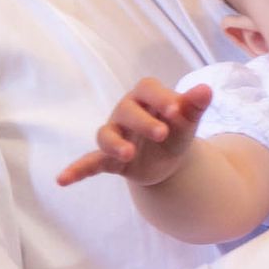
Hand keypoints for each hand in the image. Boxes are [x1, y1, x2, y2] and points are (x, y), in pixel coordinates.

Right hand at [56, 79, 212, 187]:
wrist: (170, 157)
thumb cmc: (177, 129)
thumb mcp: (188, 120)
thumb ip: (194, 106)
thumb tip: (206, 90)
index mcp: (147, 97)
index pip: (148, 89)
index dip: (160, 97)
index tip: (176, 111)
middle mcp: (126, 112)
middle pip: (127, 111)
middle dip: (143, 122)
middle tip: (162, 134)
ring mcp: (115, 134)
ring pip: (106, 134)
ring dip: (115, 144)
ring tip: (128, 153)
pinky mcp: (109, 158)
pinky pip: (90, 162)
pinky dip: (77, 170)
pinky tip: (63, 180)